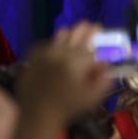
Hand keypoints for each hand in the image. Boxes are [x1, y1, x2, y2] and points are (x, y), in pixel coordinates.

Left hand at [14, 22, 111, 138]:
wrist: (38, 114)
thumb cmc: (68, 108)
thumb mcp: (92, 98)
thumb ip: (102, 80)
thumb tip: (105, 64)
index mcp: (76, 64)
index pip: (88, 45)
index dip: (94, 35)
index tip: (98, 27)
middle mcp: (59, 56)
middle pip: (73, 38)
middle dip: (81, 30)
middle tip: (88, 24)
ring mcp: (43, 57)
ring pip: (57, 40)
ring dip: (66, 34)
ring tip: (71, 31)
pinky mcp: (32, 61)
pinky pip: (42, 47)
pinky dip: (50, 44)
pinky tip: (54, 44)